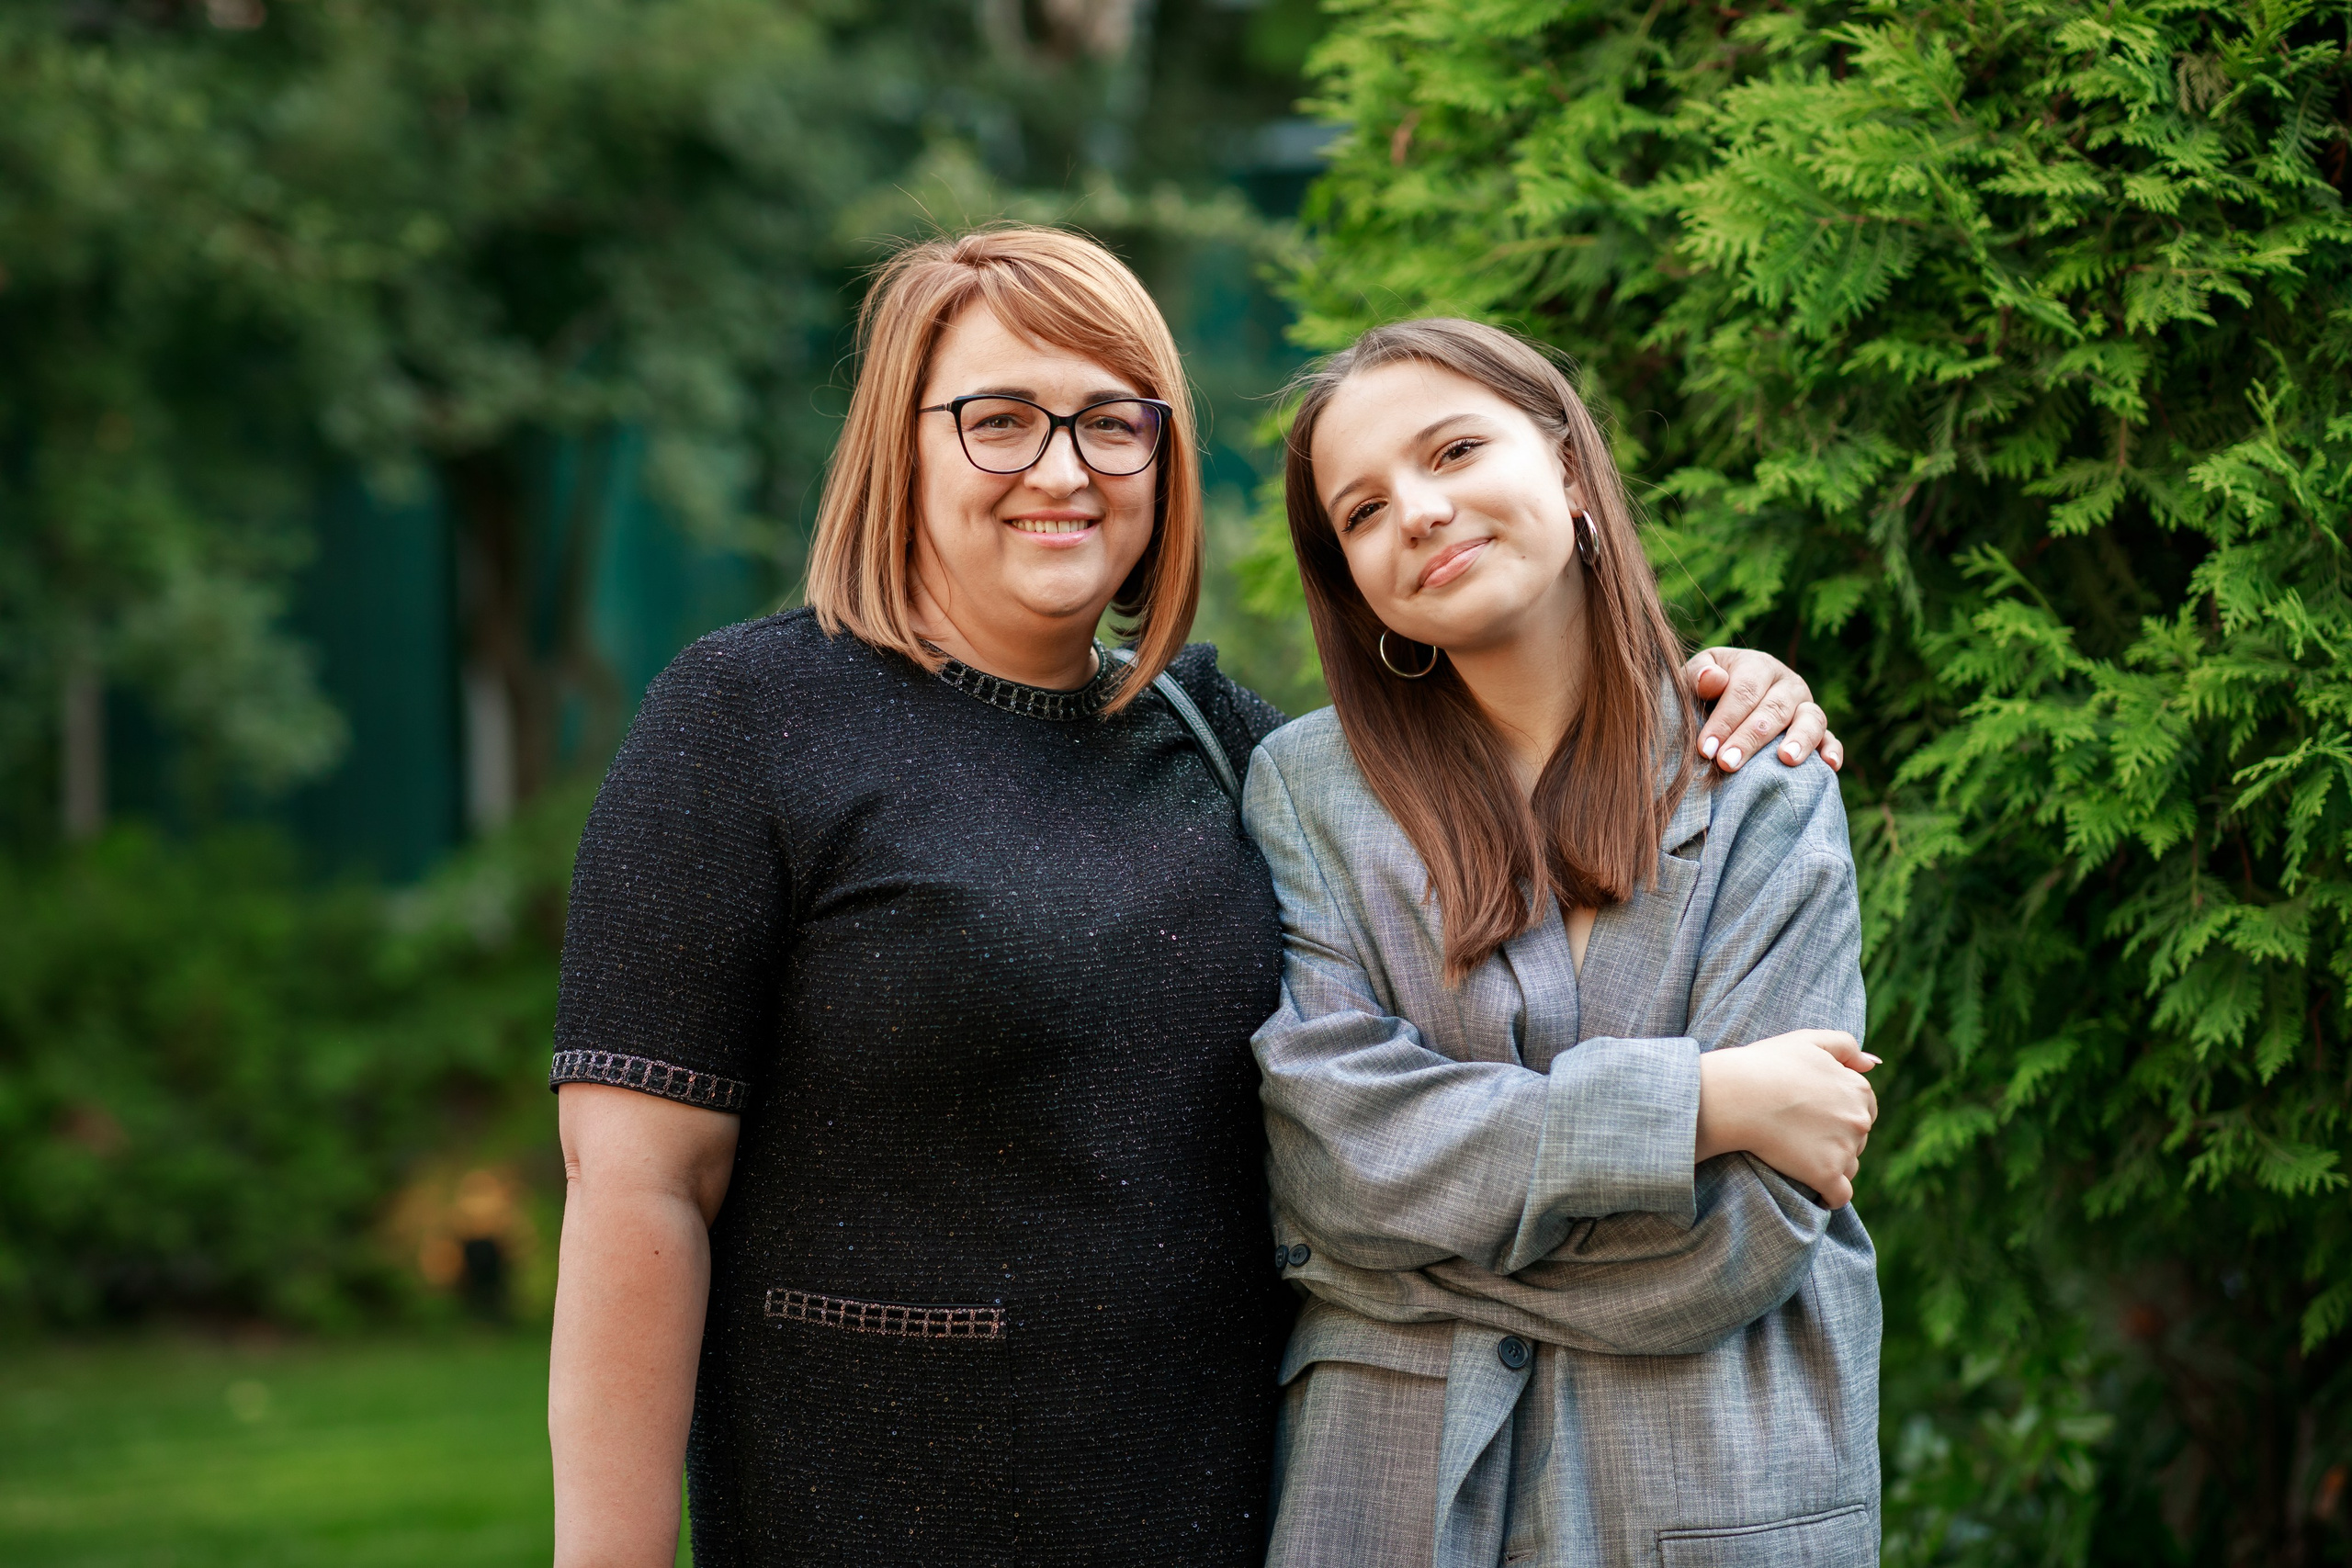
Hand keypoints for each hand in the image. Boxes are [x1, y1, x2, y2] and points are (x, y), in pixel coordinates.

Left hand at [1683, 648, 1843, 772]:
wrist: (1724, 702)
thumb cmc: (1705, 692)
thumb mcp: (1694, 677)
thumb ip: (1697, 675)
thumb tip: (1712, 679)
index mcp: (1758, 666)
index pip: (1744, 691)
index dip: (1725, 719)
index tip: (1706, 748)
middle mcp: (1788, 684)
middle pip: (1774, 709)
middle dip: (1750, 737)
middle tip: (1728, 763)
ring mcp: (1806, 707)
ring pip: (1811, 719)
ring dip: (1800, 740)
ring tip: (1786, 760)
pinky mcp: (1819, 731)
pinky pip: (1831, 739)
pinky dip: (1833, 750)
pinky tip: (1829, 766)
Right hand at [1694, 1030, 1879, 1207]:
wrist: (1736, 1095)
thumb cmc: (1766, 1064)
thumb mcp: (1808, 1040)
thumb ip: (1846, 1046)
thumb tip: (1873, 1064)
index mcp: (1858, 1088)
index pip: (1863, 1108)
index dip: (1838, 1112)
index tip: (1812, 1114)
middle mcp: (1859, 1120)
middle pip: (1858, 1139)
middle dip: (1836, 1139)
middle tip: (1799, 1133)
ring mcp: (1845, 1149)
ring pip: (1848, 1166)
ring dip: (1831, 1166)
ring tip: (1799, 1157)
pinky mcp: (1826, 1174)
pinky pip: (1839, 1195)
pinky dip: (1829, 1196)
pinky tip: (1814, 1191)